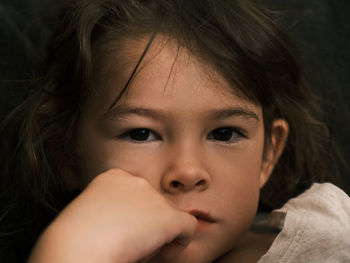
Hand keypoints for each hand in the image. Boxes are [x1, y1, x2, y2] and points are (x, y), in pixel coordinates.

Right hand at [28, 169, 196, 262]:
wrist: (76, 248)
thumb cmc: (76, 239)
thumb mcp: (93, 214)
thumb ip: (115, 210)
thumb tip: (134, 225)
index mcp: (112, 178)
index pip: (136, 195)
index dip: (134, 215)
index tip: (123, 232)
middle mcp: (135, 181)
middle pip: (153, 203)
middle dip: (148, 223)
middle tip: (132, 243)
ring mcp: (152, 197)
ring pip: (168, 215)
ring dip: (159, 233)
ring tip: (139, 249)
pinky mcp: (167, 216)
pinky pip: (187, 227)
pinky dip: (180, 241)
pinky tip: (165, 251)